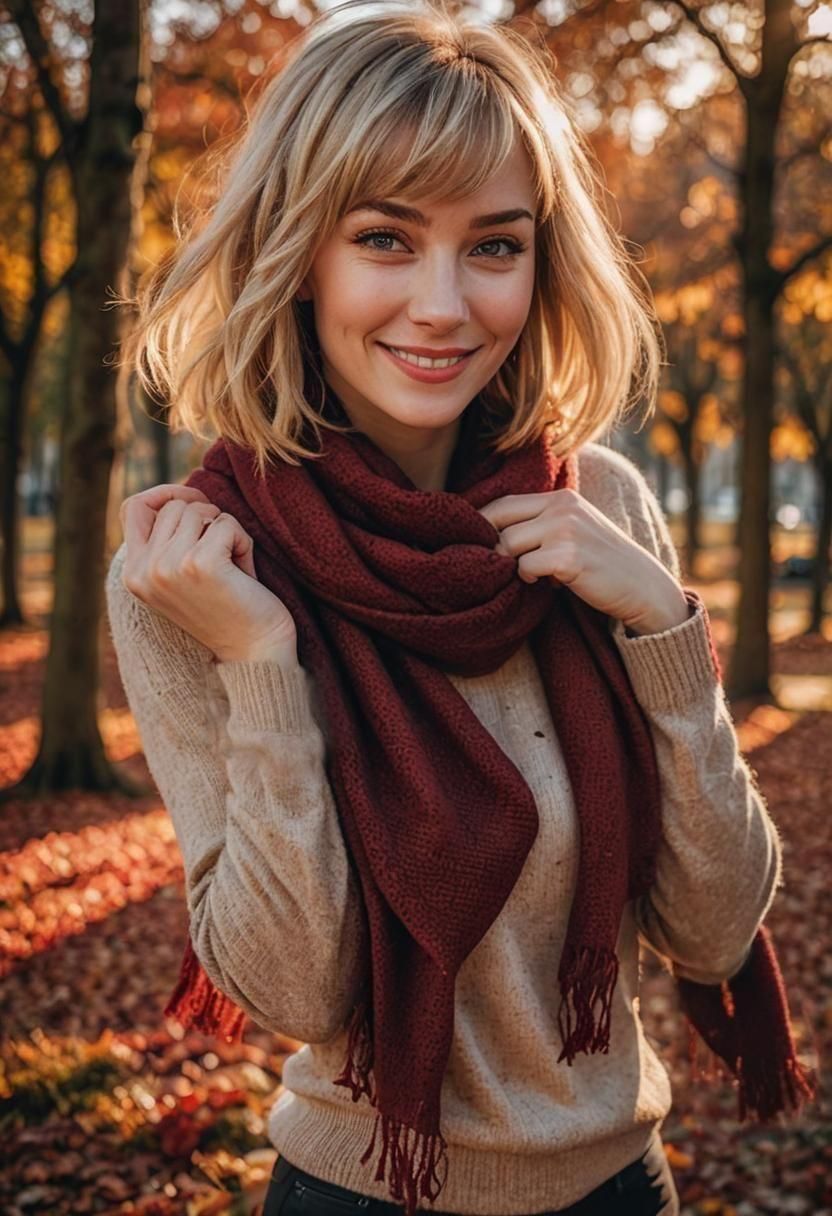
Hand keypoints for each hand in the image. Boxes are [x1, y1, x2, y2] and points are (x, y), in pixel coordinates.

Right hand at [120, 483, 298, 663]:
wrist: (254, 650)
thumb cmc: (227, 606)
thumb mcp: (183, 573)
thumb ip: (169, 540)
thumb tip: (178, 494)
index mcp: (134, 574)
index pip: (132, 507)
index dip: (164, 494)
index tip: (195, 501)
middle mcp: (144, 571)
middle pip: (173, 506)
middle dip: (206, 518)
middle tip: (223, 552)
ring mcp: (168, 567)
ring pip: (199, 510)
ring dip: (225, 530)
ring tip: (232, 565)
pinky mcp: (199, 564)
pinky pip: (226, 523)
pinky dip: (243, 541)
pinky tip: (244, 572)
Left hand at [478, 488, 688, 635]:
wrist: (642, 586)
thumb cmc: (601, 563)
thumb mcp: (572, 531)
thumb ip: (540, 525)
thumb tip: (489, 537)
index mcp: (561, 497)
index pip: (503, 503)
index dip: (481, 524)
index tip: (473, 544)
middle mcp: (562, 506)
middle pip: (499, 521)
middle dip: (490, 546)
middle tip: (498, 566)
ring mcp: (566, 529)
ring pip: (507, 544)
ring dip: (512, 565)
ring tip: (533, 574)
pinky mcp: (568, 556)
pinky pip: (525, 567)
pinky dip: (529, 579)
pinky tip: (549, 583)